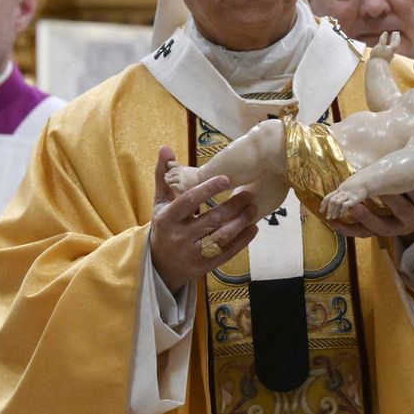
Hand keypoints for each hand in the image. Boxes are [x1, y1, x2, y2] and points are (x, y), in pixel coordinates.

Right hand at [150, 146, 258, 291]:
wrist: (160, 265)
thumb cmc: (163, 226)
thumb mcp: (159, 202)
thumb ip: (164, 175)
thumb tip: (165, 147)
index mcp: (167, 219)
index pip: (189, 201)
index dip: (208, 190)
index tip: (226, 178)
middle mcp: (180, 237)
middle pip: (211, 220)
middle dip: (233, 206)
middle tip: (248, 194)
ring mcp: (193, 254)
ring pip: (221, 237)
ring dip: (240, 222)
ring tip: (253, 209)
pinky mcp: (205, 266)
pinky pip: (227, 253)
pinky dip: (242, 241)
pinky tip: (253, 228)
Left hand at [327, 156, 413, 239]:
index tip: (405, 179)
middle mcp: (413, 220)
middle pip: (400, 211)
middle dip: (387, 200)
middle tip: (374, 188)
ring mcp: (394, 228)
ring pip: (380, 227)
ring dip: (365, 218)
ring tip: (352, 207)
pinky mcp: (378, 233)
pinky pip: (363, 233)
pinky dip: (347, 229)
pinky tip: (333, 222)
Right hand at [370, 31, 399, 61]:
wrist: (376, 67)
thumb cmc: (379, 55)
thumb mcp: (381, 45)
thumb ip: (383, 39)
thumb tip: (386, 33)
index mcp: (392, 49)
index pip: (396, 41)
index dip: (396, 36)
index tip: (396, 32)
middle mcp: (391, 53)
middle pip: (394, 45)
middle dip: (394, 39)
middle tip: (395, 34)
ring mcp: (387, 57)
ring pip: (391, 48)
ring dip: (390, 43)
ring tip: (388, 40)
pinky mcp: (383, 60)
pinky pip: (386, 52)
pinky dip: (385, 48)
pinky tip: (383, 48)